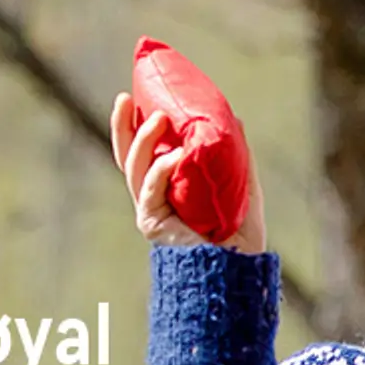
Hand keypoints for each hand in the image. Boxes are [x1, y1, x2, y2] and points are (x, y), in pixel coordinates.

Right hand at [109, 93, 265, 253]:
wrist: (237, 269)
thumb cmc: (239, 234)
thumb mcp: (241, 185)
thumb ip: (236, 156)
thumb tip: (234, 119)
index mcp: (168, 185)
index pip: (145, 151)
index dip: (138, 124)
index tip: (137, 95)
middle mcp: (153, 196)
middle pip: (127, 156)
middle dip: (123, 126)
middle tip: (125, 98)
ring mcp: (150, 209)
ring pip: (135, 167)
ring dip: (143, 140)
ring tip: (158, 118)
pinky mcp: (152, 223)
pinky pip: (152, 189)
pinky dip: (162, 169)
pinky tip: (176, 155)